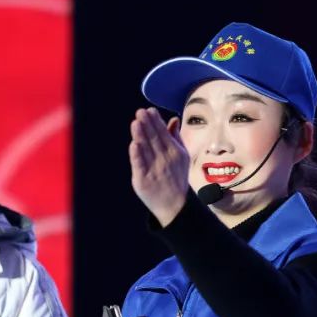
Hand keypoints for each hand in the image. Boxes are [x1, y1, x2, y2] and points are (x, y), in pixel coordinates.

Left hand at [129, 107, 189, 226]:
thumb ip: (175, 137)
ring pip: (146, 150)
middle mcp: (165, 159)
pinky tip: (134, 144)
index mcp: (174, 152)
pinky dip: (137, 155)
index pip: (163, 133)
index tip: (149, 110)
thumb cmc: (176, 177)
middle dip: (147, 125)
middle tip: (140, 112)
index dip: (156, 121)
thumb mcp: (182, 156)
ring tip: (136, 123)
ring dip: (141, 135)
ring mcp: (154, 169)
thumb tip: (173, 119)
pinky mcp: (143, 179)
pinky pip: (140, 165)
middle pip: (154, 139)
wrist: (174, 205)